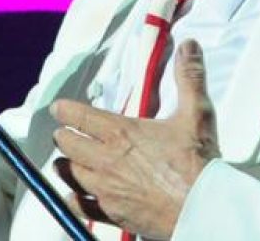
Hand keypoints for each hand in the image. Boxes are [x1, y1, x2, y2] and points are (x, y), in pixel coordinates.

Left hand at [51, 39, 219, 239]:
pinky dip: (73, 198)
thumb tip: (189, 45)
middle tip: (63, 132)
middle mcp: (107, 161)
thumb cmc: (197, 161)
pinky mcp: (114, 214)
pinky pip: (81, 207)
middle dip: (64, 136)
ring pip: (72, 174)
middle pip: (70, 145)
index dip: (65, 110)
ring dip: (66, 164)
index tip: (57, 107)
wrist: (202, 207)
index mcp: (122, 133)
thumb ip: (189, 76)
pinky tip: (73, 196)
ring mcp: (107, 190)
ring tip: (62, 160)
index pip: (81, 117)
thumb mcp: (196, 111)